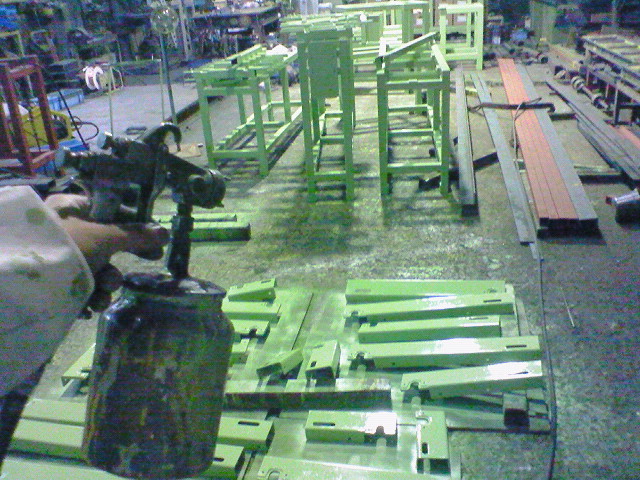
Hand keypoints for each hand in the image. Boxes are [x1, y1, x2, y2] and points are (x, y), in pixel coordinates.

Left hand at [44, 194, 169, 310]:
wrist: (25, 283)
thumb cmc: (67, 246)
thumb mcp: (105, 237)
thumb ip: (136, 236)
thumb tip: (165, 232)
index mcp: (72, 208)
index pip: (111, 211)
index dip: (135, 225)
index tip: (154, 240)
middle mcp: (66, 230)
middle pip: (107, 244)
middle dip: (122, 261)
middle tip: (149, 263)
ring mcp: (60, 257)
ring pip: (97, 269)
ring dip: (107, 284)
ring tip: (103, 293)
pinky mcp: (55, 282)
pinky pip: (82, 287)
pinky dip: (90, 297)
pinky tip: (90, 305)